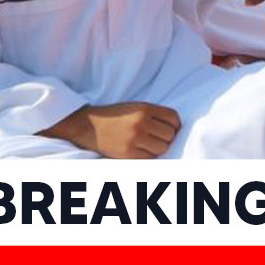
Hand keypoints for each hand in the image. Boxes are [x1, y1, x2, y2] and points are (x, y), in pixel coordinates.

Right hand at [44, 103, 180, 158]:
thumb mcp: (136, 107)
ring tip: (150, 144)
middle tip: (158, 137)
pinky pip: (150, 158)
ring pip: (162, 148)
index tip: (171, 128)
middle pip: (170, 134)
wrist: (88, 126)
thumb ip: (155, 114)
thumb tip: (176, 126)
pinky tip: (142, 150)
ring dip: (159, 147)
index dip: (175, 124)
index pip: (173, 118)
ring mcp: (134, 139)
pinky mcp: (127, 153)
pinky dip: (149, 156)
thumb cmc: (115, 116)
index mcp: (145, 109)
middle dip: (167, 137)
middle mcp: (141, 123)